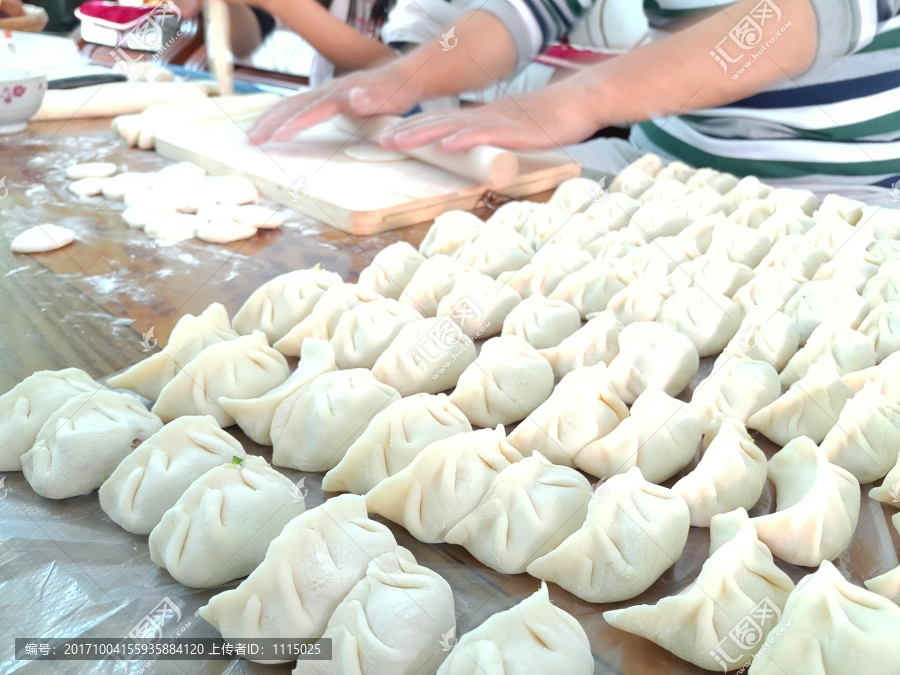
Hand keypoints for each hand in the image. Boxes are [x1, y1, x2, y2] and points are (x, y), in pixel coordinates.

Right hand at [249, 63, 422, 143]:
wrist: (403, 77)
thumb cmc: (396, 93)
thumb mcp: (388, 98)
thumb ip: (369, 99)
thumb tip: (354, 98)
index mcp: (339, 95)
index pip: (310, 111)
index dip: (291, 125)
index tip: (274, 137)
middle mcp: (327, 92)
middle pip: (291, 107)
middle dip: (268, 124)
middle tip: (249, 141)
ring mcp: (324, 93)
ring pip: (290, 105)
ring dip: (268, 120)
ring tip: (250, 135)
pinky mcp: (325, 97)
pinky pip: (296, 106)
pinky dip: (279, 115)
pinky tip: (270, 124)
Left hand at [378, 74, 602, 151]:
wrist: (581, 100)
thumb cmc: (551, 119)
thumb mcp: (514, 132)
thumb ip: (493, 141)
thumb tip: (476, 155)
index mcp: (481, 117)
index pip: (440, 121)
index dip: (412, 128)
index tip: (386, 136)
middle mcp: (483, 116)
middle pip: (438, 122)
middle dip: (406, 131)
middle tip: (378, 139)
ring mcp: (497, 121)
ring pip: (453, 127)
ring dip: (423, 134)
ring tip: (397, 140)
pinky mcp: (515, 129)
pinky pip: (485, 134)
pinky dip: (464, 138)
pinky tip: (446, 144)